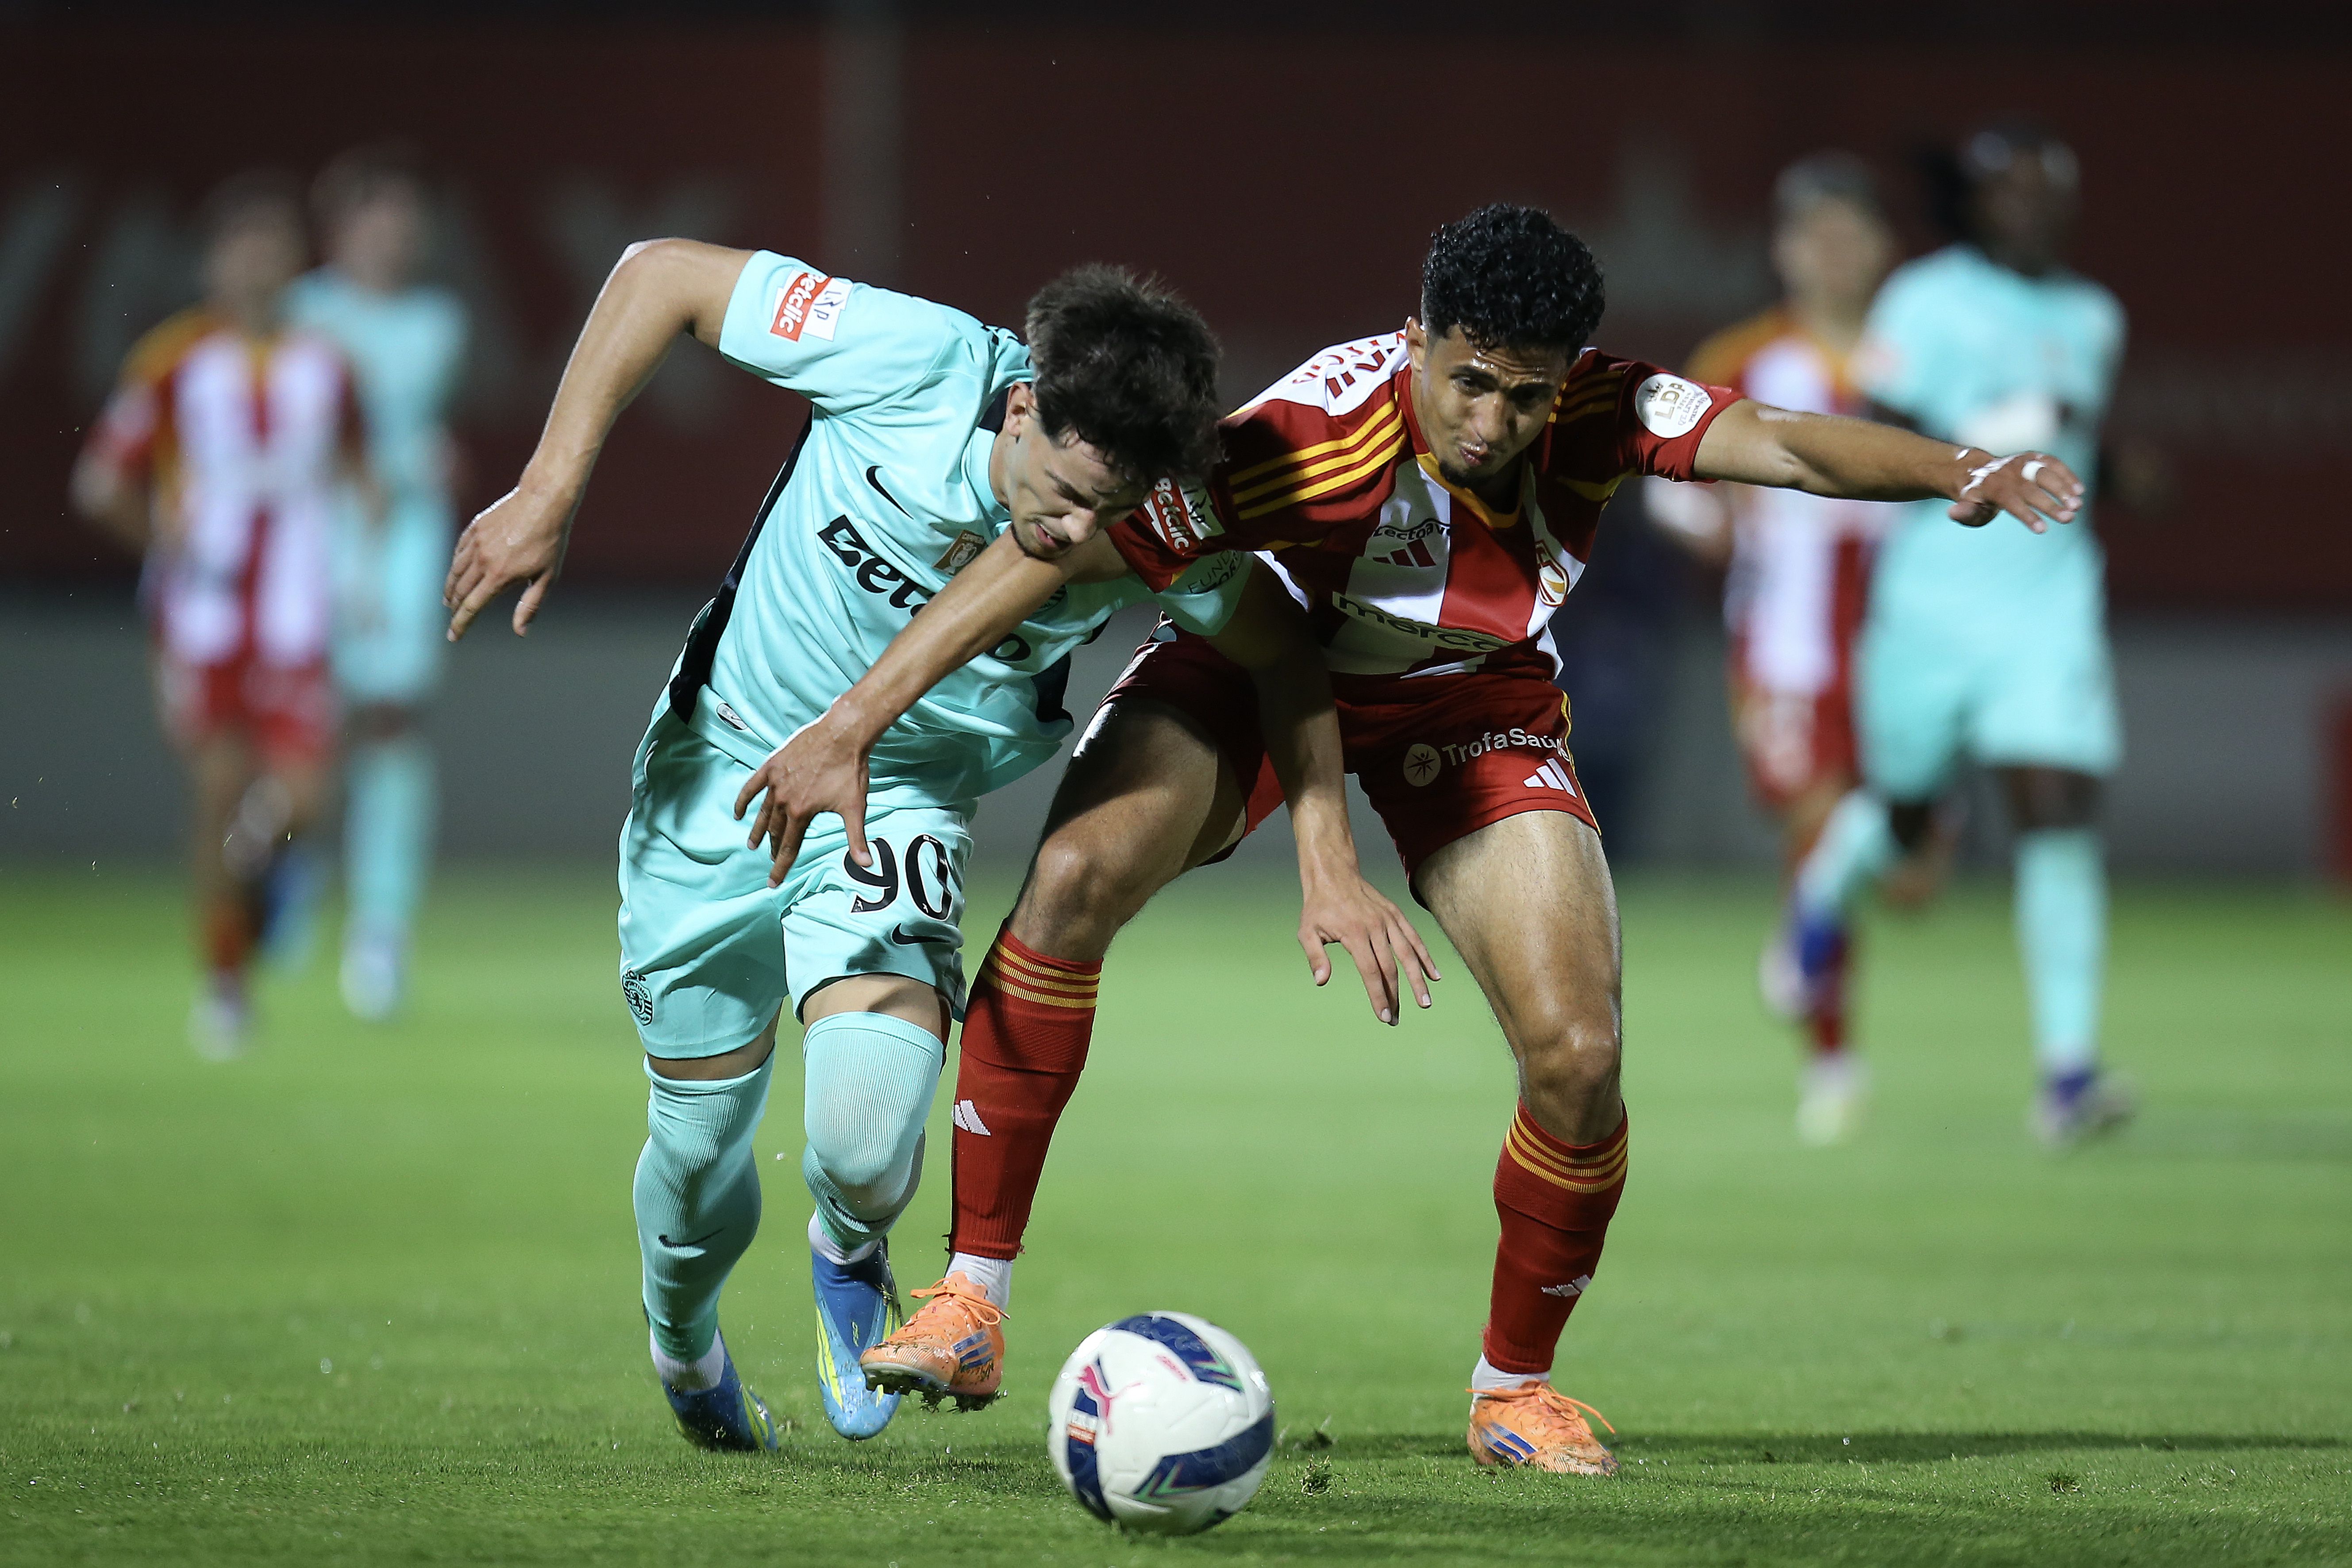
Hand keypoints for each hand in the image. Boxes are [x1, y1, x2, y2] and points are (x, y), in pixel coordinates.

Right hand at [444, 479, 574, 639]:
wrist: (543, 501)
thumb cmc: (550, 541)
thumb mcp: (548, 577)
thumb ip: (531, 605)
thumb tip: (520, 632)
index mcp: (499, 576)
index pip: (472, 607)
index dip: (461, 624)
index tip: (454, 637)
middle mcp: (482, 561)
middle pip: (460, 592)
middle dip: (455, 610)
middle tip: (453, 620)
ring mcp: (476, 543)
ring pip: (455, 572)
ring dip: (450, 590)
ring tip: (449, 601)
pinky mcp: (475, 528)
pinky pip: (458, 552)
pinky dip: (454, 566)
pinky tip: (456, 573)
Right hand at [733, 710, 876, 888]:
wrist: (843, 734)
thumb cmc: (851, 770)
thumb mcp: (855, 808)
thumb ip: (856, 839)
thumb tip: (867, 864)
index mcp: (801, 812)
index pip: (788, 847)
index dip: (780, 867)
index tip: (772, 884)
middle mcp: (784, 799)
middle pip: (776, 831)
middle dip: (774, 849)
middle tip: (772, 859)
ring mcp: (776, 782)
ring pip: (763, 813)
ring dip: (758, 830)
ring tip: (752, 844)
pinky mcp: (772, 766)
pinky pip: (752, 787)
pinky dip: (743, 800)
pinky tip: (738, 813)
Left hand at [1298, 871, 1439, 1024]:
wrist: (1334, 874)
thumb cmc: (1318, 907)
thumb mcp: (1307, 931)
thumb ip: (1315, 957)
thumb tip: (1321, 981)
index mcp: (1354, 934)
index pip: (1370, 971)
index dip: (1378, 995)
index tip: (1383, 1016)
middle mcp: (1376, 927)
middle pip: (1390, 968)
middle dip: (1395, 996)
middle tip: (1396, 1018)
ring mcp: (1388, 920)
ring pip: (1408, 954)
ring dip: (1418, 980)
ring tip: (1425, 1002)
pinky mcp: (1396, 914)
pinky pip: (1414, 938)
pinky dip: (1425, 956)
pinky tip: (1434, 975)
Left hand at [1947, 449, 2084, 532]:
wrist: (1976, 471)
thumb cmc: (1974, 498)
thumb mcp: (1966, 509)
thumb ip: (1965, 513)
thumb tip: (1953, 513)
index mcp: (1990, 487)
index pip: (2010, 501)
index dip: (2026, 514)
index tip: (2042, 530)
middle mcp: (2006, 472)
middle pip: (2031, 488)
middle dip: (2050, 504)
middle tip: (2069, 518)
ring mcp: (2020, 462)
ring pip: (2044, 472)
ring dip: (2063, 488)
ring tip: (2077, 506)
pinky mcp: (2032, 457)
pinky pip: (2052, 462)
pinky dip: (2066, 474)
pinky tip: (2079, 490)